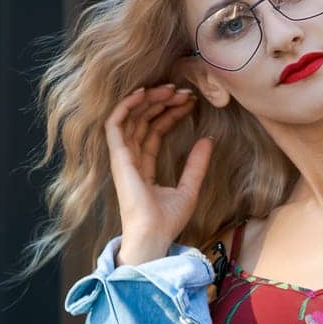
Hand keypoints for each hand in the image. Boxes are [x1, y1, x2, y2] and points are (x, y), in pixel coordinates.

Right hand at [104, 82, 212, 265]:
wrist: (153, 235)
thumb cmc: (167, 220)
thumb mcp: (189, 188)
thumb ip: (196, 164)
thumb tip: (207, 140)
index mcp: (143, 166)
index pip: (153, 131)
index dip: (170, 113)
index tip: (190, 101)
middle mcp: (130, 159)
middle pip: (142, 120)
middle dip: (161, 102)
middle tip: (183, 90)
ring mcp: (122, 158)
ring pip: (130, 118)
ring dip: (148, 100)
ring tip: (169, 88)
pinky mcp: (118, 158)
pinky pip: (115, 125)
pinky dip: (126, 106)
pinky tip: (144, 93)